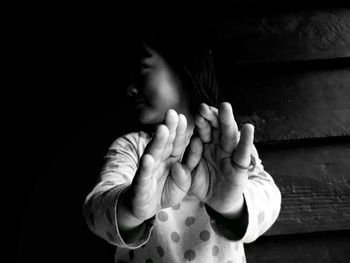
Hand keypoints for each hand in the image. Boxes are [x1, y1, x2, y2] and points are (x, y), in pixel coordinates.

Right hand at [118, 109, 191, 231]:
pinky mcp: (141, 183)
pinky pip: (143, 174)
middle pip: (166, 143)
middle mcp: (160, 160)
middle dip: (169, 128)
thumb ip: (185, 177)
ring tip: (162, 129)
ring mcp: (149, 170)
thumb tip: (181, 167)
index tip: (183, 117)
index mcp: (172, 158)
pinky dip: (145, 167)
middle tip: (172, 113)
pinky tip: (147, 158)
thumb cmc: (164, 192)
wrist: (145, 207)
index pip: (177, 143)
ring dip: (158, 142)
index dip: (180, 131)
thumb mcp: (181, 187)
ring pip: (154, 154)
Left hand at [184, 102, 253, 218]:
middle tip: (204, 107)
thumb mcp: (190, 177)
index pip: (203, 129)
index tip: (197, 112)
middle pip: (215, 127)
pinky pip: (242, 152)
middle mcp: (217, 145)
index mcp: (204, 145)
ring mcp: (229, 154)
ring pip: (229, 135)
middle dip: (211, 116)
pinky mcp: (240, 166)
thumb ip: (183, 172)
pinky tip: (248, 128)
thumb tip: (175, 167)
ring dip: (227, 121)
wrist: (217, 200)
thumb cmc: (202, 184)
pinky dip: (246, 140)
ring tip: (225, 108)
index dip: (201, 121)